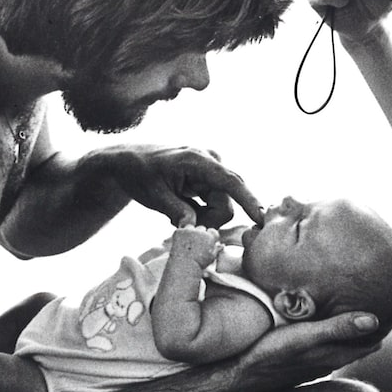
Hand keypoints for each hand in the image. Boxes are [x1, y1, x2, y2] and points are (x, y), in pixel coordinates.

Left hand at [104, 145, 263, 227]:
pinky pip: (216, 204)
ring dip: (202, 217)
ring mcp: (213, 171)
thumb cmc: (139, 174)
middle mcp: (212, 162)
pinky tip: (182, 208)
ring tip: (176, 212)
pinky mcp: (211, 179)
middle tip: (179, 222)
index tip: (262, 218)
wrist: (130, 162)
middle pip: (225, 203)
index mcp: (198, 160)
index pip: (231, 181)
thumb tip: (198, 231)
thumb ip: (177, 212)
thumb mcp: (154, 196)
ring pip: (221, 207)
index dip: (248, 200)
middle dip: (208, 219)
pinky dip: (201, 212)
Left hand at [169, 225, 221, 268]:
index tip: (205, 243)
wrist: (183, 267)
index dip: (209, 236)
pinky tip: (180, 245)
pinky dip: (180, 236)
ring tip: (187, 245)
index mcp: (209, 237)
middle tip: (195, 245)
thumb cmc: (199, 264)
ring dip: (190, 233)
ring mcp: (188, 231)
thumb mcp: (210, 258)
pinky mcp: (179, 232)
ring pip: (190, 227)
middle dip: (199, 234)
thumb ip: (216, 250)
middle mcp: (200, 232)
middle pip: (201, 228)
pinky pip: (180, 231)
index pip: (212, 231)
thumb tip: (222, 245)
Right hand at [234, 312, 383, 389]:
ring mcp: (311, 364)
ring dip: (350, 332)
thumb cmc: (271, 353)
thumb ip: (338, 328)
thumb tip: (376, 320)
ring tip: (359, 313)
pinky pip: (322, 347)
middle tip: (385, 304)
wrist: (239, 376)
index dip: (382, 326)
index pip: (369, 342)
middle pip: (357, 344)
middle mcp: (326, 362)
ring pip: (339, 347)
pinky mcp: (296, 362)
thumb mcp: (305, 337)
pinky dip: (331, 336)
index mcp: (333, 355)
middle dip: (370, 328)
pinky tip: (324, 327)